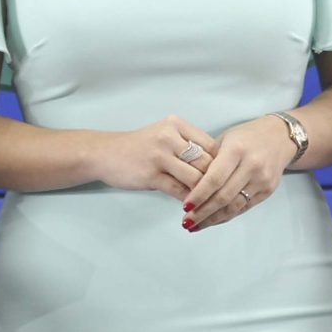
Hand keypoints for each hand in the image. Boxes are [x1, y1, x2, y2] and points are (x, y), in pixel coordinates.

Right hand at [91, 116, 221, 200]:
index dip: (222, 164)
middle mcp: (169, 136)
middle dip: (216, 181)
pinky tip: (192, 207)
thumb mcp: (164, 135)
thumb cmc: (140, 147)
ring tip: (211, 205)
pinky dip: (188, 200)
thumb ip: (188, 146)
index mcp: (177, 124)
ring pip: (195, 177)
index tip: (226, 178)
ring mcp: (159, 155)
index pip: (211, 145)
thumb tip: (218, 167)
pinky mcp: (151, 174)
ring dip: (204, 194)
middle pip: (207, 162)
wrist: (105, 153)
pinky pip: (178, 190)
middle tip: (224, 196)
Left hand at [186, 116, 298, 231]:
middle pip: (224, 196)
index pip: (214, 179)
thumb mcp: (225, 139)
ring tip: (196, 225)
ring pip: (234, 206)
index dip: (199, 195)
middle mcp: (252, 165)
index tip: (185, 207)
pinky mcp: (268, 190)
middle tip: (187, 222)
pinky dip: (227, 216)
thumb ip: (209, 160)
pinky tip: (214, 220)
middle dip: (203, 212)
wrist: (281, 137)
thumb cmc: (247, 136)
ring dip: (213, 219)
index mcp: (236, 150)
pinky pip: (244, 208)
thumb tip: (188, 185)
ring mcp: (262, 180)